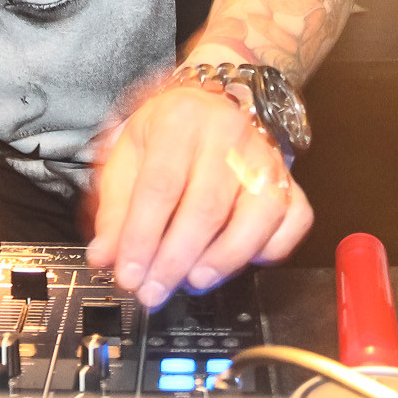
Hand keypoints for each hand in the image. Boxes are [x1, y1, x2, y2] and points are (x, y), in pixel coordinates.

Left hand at [87, 86, 311, 307]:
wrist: (206, 106)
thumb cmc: (165, 134)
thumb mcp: (126, 157)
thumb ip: (114, 210)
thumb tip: (104, 257)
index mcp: (180, 118)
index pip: (161, 186)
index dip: (142, 237)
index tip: (129, 275)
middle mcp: (229, 132)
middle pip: (207, 207)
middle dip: (176, 260)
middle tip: (153, 291)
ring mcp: (266, 157)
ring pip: (257, 216)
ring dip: (223, 259)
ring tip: (193, 281)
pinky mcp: (290, 180)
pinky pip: (293, 220)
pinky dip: (272, 248)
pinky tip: (241, 260)